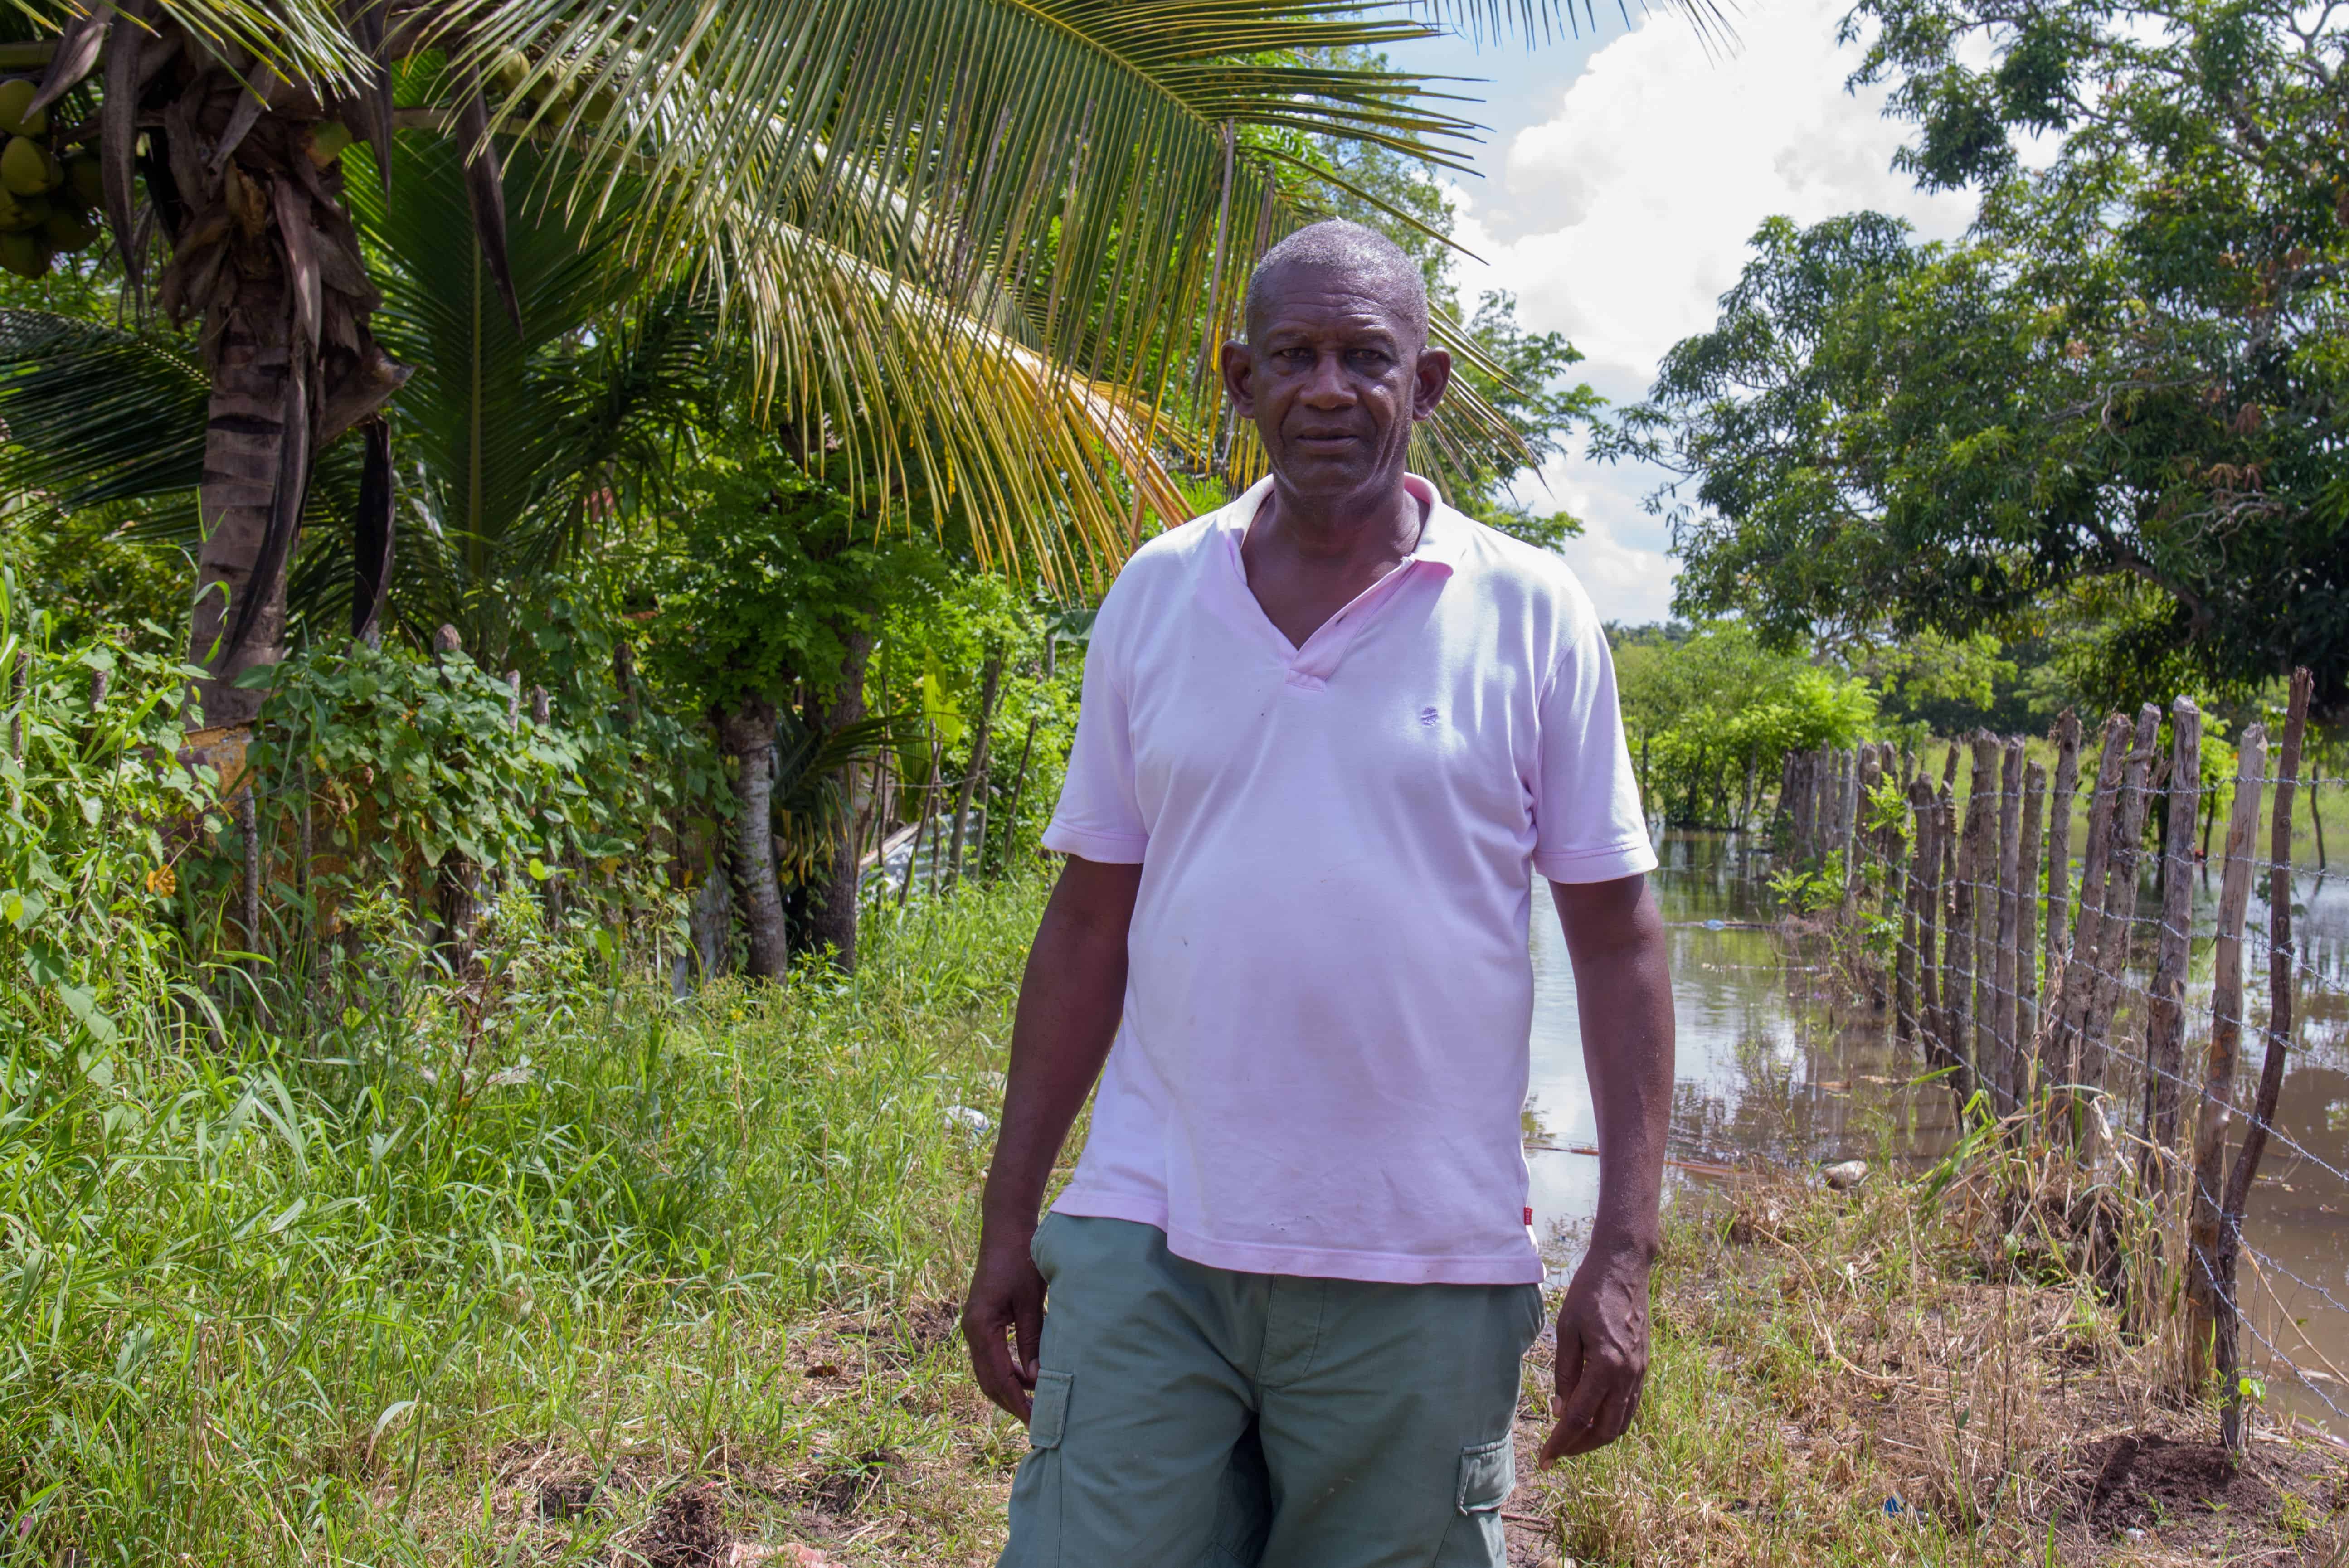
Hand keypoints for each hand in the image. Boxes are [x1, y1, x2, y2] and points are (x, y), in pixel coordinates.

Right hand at [962, 1219, 1044, 1421]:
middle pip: (988, 1381)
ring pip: (988, 1371)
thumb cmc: (1020, 1259)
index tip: (1036, 1421)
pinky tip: (1029, 1379)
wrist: (1005, 1230)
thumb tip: (1037, 1379)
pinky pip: (991, 1357)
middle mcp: (971, 1330)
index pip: (998, 1377)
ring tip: (1035, 1406)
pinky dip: (1008, 1372)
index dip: (1017, 1402)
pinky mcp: (982, 1322)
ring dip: (1010, 1390)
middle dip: (1012, 1403)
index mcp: (980, 1327)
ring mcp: (974, 1327)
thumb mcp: (1032, 1301)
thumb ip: (1032, 1340)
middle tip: (1037, 1423)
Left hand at [1539, 1245, 1651, 1463]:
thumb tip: (1561, 1411)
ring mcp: (1639, 1373)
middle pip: (1605, 1430)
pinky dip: (1610, 1421)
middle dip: (1579, 1447)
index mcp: (1607, 1365)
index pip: (1579, 1418)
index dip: (1560, 1442)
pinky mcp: (1642, 1367)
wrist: (1624, 1267)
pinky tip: (1592, 1418)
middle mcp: (1628, 1375)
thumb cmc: (1589, 1293)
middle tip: (1556, 1452)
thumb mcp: (1567, 1329)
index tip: (1544, 1460)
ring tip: (1571, 1441)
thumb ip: (1565, 1373)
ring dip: (1596, 1438)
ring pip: (1620, 1422)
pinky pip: (1629, 1406)